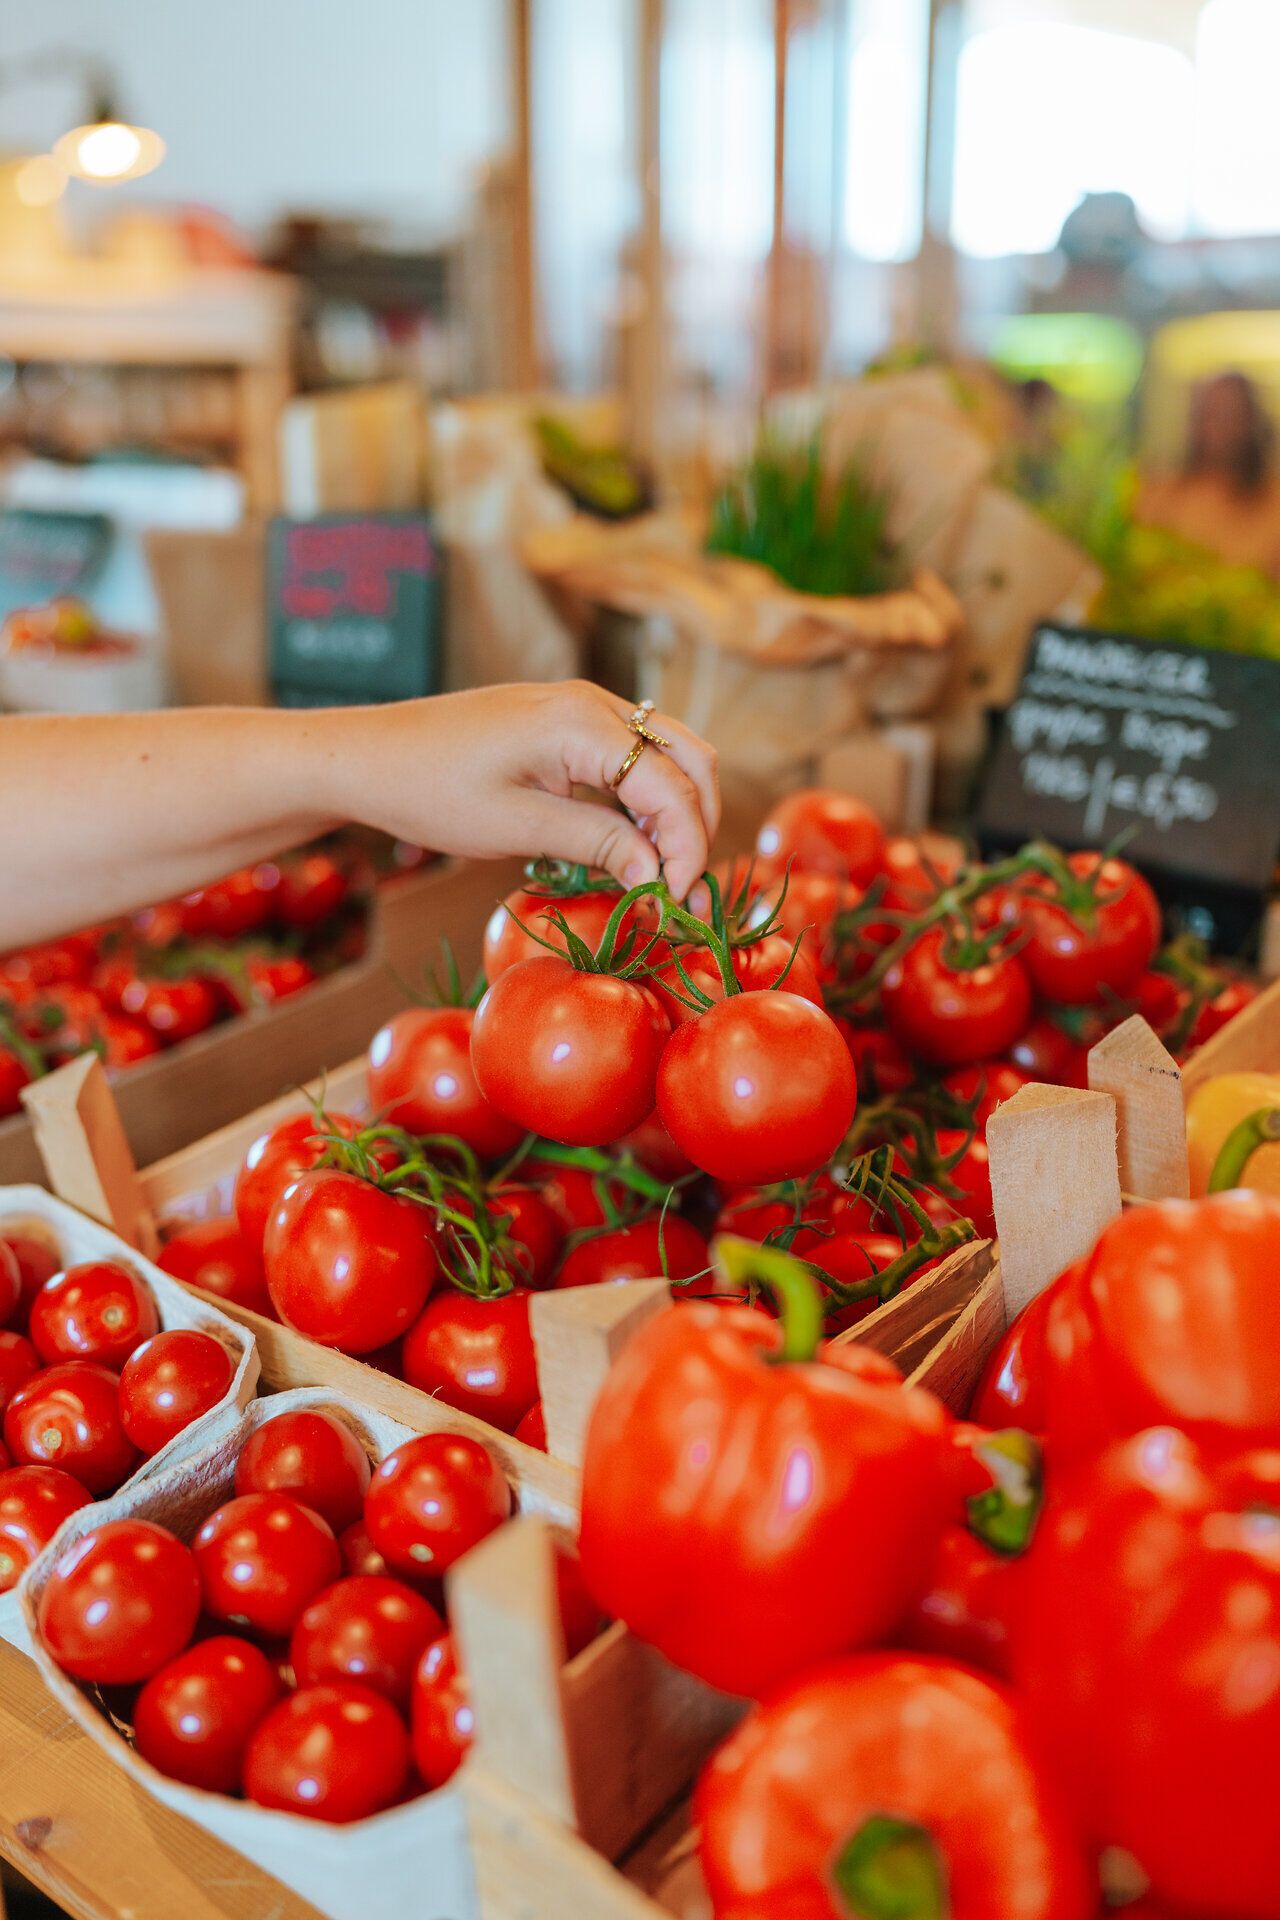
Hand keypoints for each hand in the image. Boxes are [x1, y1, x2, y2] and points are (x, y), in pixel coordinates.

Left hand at [325, 681, 720, 902]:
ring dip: (677, 812)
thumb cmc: (429, 791)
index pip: (670, 789)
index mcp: (582, 723)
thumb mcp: (516, 828)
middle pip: (691, 761)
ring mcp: (582, 706)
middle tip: (680, 892)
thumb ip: (597, 845)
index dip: (686, 851)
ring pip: (670, 754)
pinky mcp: (567, 721)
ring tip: (658, 872)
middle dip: (697, 828)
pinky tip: (627, 844)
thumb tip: (660, 874)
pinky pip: (634, 755)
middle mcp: (594, 702)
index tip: (675, 905)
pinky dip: (647, 798)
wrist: (365, 755)